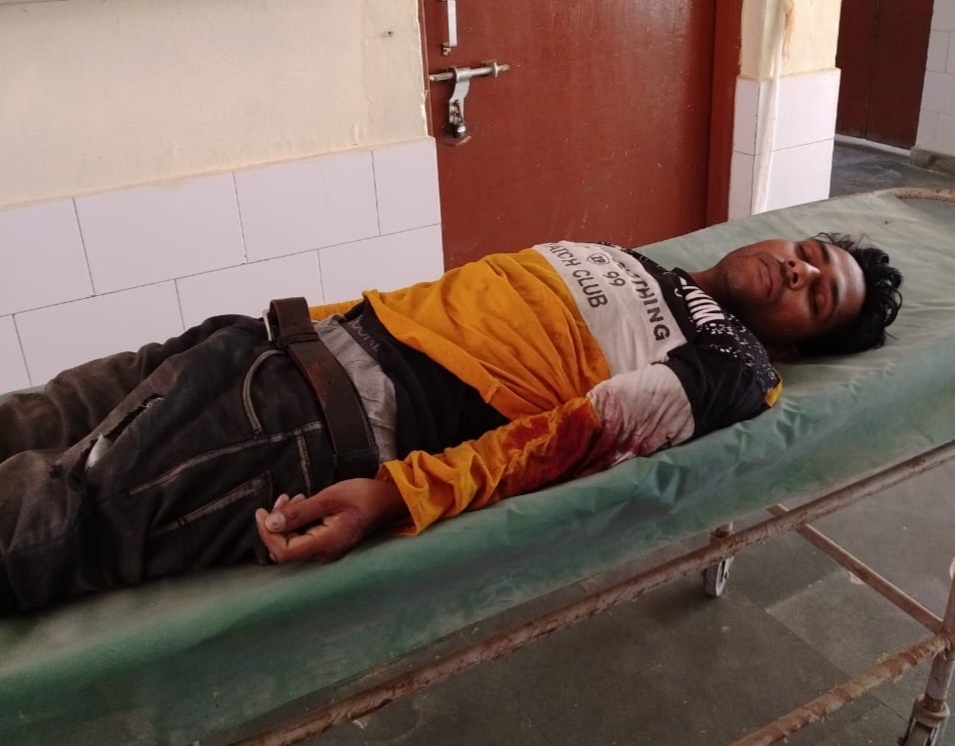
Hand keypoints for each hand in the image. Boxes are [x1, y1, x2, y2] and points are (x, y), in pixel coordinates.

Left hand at [255, 478, 406, 563]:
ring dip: (287, 519)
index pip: (283, 551)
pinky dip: (297, 521)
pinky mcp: (329, 542)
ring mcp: (327, 549)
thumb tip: (270, 522)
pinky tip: (303, 503)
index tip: (261, 512)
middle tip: (283, 497)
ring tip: (294, 497)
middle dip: (276, 523)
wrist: (390, 500)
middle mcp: (324, 553)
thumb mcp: (330, 498)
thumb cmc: (364, 496)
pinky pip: (304, 537)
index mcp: (325, 544)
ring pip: (293, 541)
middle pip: (285, 547)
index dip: (266, 534)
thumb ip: (300, 512)